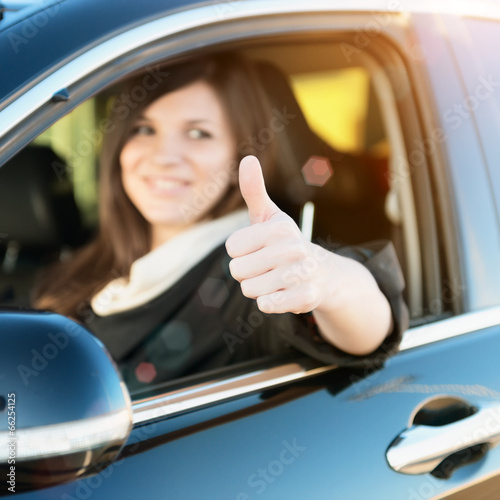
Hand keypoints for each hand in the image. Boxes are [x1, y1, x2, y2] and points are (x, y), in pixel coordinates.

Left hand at [225, 155, 333, 314]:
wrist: (322, 273)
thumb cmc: (286, 243)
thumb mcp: (269, 217)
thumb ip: (254, 190)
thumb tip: (248, 158)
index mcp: (280, 228)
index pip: (232, 247)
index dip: (240, 251)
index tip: (258, 249)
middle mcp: (293, 248)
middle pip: (237, 270)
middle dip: (247, 272)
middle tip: (267, 267)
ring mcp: (301, 274)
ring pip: (249, 289)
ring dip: (257, 288)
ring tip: (275, 279)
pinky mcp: (306, 298)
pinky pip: (267, 305)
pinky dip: (269, 302)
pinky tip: (282, 293)